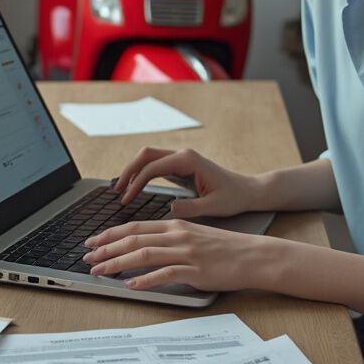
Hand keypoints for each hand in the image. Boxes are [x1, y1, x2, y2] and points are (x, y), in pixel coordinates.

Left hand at [82, 219, 273, 290]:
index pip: (135, 227)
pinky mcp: (196, 270)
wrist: (254, 256)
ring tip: (100, 271)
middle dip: (106, 248)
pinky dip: (144, 279)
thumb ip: (170, 239)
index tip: (93, 242)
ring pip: (143, 254)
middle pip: (133, 238)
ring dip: (117, 263)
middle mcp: (177, 235)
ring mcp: (186, 252)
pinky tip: (130, 285)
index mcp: (175, 225)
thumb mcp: (194, 236)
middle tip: (87, 258)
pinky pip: (164, 274)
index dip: (110, 234)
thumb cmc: (225, 249)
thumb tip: (145, 247)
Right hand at [112, 147, 259, 217]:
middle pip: (145, 154)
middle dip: (128, 171)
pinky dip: (142, 174)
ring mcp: (181, 158)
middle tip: (116, 191)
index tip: (126, 199)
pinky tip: (134, 188)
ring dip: (133, 171)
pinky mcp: (181, 166)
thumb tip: (171, 208)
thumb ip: (192, 208)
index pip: (152, 167)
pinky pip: (155, 165)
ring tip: (121, 191)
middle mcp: (183, 155)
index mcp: (189, 160)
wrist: (247, 190)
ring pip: (148, 157)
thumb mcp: (215, 206)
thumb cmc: (233, 198)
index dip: (136, 183)